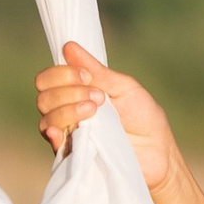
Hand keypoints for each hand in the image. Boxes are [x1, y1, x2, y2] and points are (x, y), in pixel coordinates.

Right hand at [34, 41, 177, 189]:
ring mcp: (68, 136)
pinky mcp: (73, 157)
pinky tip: (70, 130)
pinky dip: (55, 134)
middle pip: (44, 98)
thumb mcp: (123, 87)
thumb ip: (96, 71)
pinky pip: (54, 145)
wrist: (158, 153)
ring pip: (46, 119)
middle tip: (98, 98)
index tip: (87, 77)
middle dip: (68, 92)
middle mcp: (66, 113)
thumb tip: (69, 46)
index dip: (62, 74)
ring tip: (95, 112)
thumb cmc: (144, 117)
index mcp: (75, 93)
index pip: (48, 79)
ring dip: (68, 110)